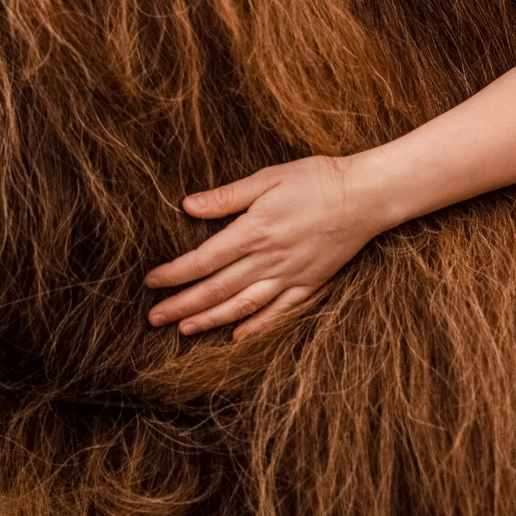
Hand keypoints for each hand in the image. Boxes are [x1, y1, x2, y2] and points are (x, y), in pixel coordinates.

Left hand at [144, 155, 380, 340]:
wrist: (364, 196)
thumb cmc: (315, 179)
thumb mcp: (267, 178)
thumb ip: (227, 197)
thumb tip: (187, 205)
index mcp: (254, 231)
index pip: (203, 260)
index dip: (174, 274)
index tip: (151, 283)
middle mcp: (268, 260)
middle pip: (217, 289)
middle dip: (182, 306)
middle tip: (154, 319)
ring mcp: (290, 276)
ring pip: (242, 306)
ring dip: (210, 320)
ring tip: (184, 331)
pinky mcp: (310, 285)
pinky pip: (278, 313)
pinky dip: (255, 328)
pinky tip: (237, 337)